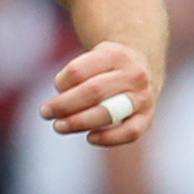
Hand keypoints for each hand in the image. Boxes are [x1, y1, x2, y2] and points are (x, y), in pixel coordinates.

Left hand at [41, 41, 155, 145]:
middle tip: (45, 112)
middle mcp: (133, 75)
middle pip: (93, 92)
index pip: (79, 71)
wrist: (144, 67)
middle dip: (64, 105)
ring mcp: (143, 96)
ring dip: (78, 122)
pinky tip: (90, 137)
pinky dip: (108, 138)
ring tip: (59, 126)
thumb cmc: (106, 67)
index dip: (61, 82)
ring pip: (108, 112)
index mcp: (116, 55)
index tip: (56, 87)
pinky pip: (130, 132)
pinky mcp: (148, 116)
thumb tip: (58, 104)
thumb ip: (76, 76)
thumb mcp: (93, 58)